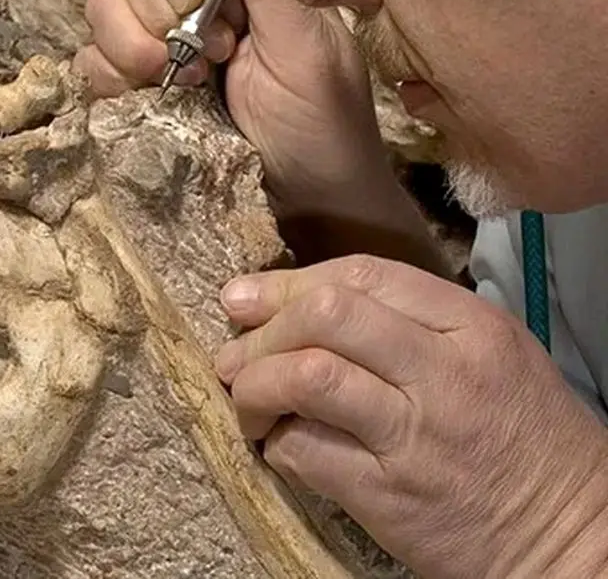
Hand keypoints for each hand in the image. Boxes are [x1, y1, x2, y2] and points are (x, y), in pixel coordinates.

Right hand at [73, 0, 388, 208]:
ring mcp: (162, 47)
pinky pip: (91, 64)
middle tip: (206, 58)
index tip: (195, 2)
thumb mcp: (306, 52)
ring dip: (128, 45)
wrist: (306, 205)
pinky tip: (150, 101)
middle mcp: (199, 4)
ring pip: (104, 9)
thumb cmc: (323, 130)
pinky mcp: (137, 91)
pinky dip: (108, 79)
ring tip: (180, 85)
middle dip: (156, 11)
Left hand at [214, 254, 607, 577]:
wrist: (573, 536)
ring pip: (305, 377)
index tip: (248, 299)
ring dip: (254, 386)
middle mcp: (444, 373)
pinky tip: (281, 446)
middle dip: (263, 331)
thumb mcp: (487, 354)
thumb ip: (402, 321)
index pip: (360, 275)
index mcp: (471, 327)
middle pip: (325, 316)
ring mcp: (416, 435)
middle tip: (238, 354)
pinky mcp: (390, 495)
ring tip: (249, 401)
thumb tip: (295, 303)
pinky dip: (276, 444)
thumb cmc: (520, 437)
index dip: (288, 284)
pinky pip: (304, 452)